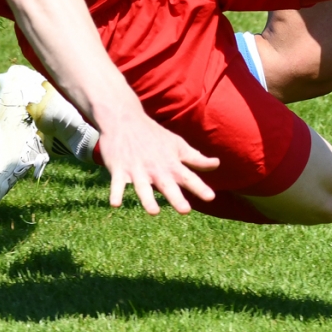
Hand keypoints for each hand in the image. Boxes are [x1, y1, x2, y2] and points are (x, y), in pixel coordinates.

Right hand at [95, 109, 219, 214]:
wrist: (124, 119)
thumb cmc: (154, 135)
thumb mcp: (177, 144)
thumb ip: (195, 158)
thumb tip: (216, 164)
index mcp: (170, 163)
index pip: (188, 177)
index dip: (200, 187)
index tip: (211, 197)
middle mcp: (155, 168)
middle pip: (167, 185)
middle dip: (176, 198)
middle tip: (185, 211)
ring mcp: (136, 169)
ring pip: (142, 187)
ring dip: (147, 199)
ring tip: (154, 212)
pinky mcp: (118, 169)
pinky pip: (116, 184)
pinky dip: (115, 193)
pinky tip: (115, 204)